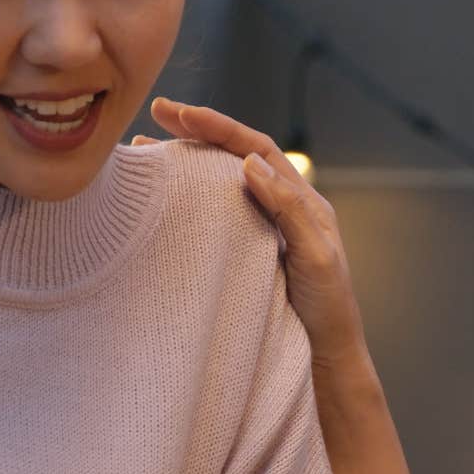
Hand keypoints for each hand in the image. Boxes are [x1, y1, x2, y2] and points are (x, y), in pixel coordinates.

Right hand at [137, 98, 368, 367]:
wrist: (325, 360)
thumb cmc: (327, 310)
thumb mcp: (315, 256)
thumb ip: (288, 208)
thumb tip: (249, 162)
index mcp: (303, 201)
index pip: (257, 148)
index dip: (219, 127)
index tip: (179, 113)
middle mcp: (282, 208)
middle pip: (236, 156)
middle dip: (197, 132)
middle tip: (156, 114)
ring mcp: (261, 231)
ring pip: (221, 184)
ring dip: (188, 163)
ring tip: (146, 152)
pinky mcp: (245, 256)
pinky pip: (215, 217)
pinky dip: (189, 201)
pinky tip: (163, 202)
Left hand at [138, 98, 430, 473]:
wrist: (326, 410)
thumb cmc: (268, 360)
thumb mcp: (223, 307)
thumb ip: (198, 270)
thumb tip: (131, 243)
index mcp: (270, 230)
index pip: (235, 168)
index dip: (197, 138)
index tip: (148, 120)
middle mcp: (300, 229)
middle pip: (258, 158)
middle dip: (213, 129)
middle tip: (165, 108)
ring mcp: (318, 249)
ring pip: (286, 181)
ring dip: (244, 150)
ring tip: (200, 127)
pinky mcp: (328, 277)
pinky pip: (309, 227)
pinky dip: (284, 196)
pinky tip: (251, 176)